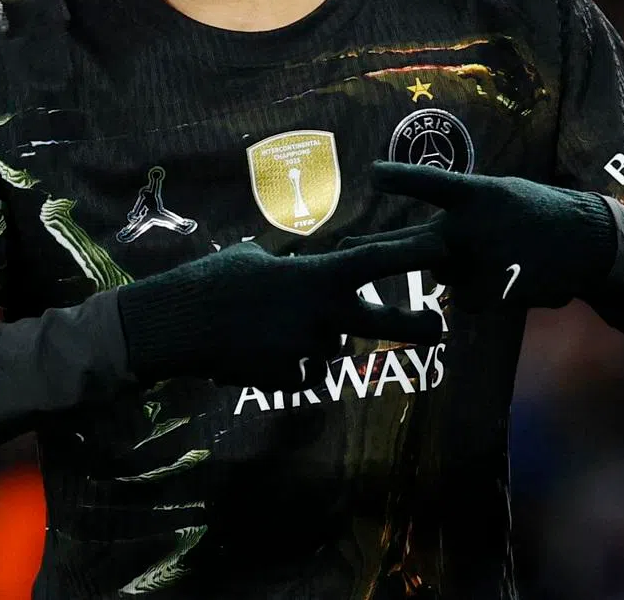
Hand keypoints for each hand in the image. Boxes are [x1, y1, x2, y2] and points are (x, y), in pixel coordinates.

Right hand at [117, 231, 443, 390]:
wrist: (181, 324)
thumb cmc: (215, 279)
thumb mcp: (255, 258)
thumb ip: (288, 265)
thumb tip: (296, 264)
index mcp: (314, 276)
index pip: (372, 261)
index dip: (410, 253)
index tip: (443, 245)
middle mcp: (320, 314)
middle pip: (383, 324)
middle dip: (416, 326)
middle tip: (439, 326)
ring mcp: (306, 349)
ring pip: (331, 349)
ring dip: (315, 340)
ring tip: (272, 327)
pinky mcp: (289, 378)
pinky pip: (305, 372)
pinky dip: (291, 363)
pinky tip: (261, 351)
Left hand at [340, 162, 616, 311]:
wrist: (586, 242)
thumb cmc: (534, 211)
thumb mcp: (497, 195)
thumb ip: (456, 216)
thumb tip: (416, 247)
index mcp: (476, 194)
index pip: (432, 183)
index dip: (401, 178)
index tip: (373, 174)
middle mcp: (474, 228)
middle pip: (414, 244)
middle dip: (374, 249)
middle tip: (342, 248)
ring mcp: (482, 265)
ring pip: (444, 274)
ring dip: (456, 269)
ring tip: (496, 255)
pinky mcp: (493, 295)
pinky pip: (465, 298)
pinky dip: (477, 290)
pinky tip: (506, 277)